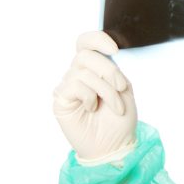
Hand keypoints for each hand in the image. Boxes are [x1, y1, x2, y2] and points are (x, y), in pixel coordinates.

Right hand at [52, 31, 137, 164]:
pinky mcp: (60, 99)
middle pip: (86, 55)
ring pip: (84, 73)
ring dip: (106, 91)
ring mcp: (67, 86)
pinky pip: (74, 86)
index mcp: (94, 68)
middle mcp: (78, 74)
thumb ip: (112, 69)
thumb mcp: (123, 88)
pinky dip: (90, 97)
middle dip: (109, 71)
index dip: (97, 39)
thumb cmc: (120, 118)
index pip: (85, 42)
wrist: (115, 144)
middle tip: (120, 88)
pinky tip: (92, 109)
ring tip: (114, 107)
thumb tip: (104, 54)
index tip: (114, 50)